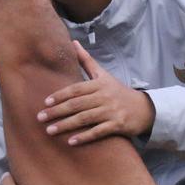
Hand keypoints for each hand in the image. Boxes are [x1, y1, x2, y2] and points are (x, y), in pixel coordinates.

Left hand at [37, 40, 155, 144]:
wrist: (143, 108)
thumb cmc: (118, 91)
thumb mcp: (103, 75)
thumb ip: (86, 60)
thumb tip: (73, 43)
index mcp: (99, 84)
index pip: (76, 89)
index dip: (60, 95)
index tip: (45, 102)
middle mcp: (104, 96)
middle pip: (77, 104)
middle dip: (57, 111)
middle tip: (40, 118)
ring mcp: (111, 111)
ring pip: (85, 118)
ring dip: (66, 125)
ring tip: (50, 130)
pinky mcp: (118, 125)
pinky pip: (98, 132)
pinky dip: (84, 137)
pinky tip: (71, 142)